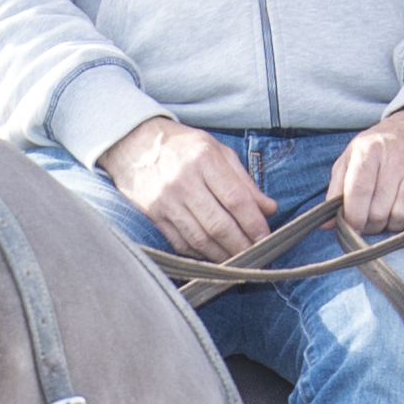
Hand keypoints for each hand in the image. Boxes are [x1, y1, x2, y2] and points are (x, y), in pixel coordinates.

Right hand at [104, 116, 273, 260]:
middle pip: (219, 225)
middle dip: (241, 245)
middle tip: (256, 255)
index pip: (236, 199)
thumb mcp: (217, 151)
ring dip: (223, 255)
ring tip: (238, 259)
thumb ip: (244, 180)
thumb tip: (269, 208)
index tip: (265, 237)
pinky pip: (180, 243)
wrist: (134, 144)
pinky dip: (200, 254)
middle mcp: (184, 182)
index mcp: (204, 160)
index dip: (254, 222)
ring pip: (200, 239)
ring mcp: (166, 201)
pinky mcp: (154, 216)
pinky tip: (213, 255)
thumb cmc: (182, 147)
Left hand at [330, 107, 403, 238]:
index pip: (357, 192)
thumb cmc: (382, 149)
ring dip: (394, 224)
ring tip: (392, 211)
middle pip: (378, 210)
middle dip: (373, 223)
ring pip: (400, 217)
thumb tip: (326, 223)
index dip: (353, 216)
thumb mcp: (352, 157)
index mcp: (369, 150)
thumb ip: (336, 189)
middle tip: (374, 217)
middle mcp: (396, 157)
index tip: (353, 226)